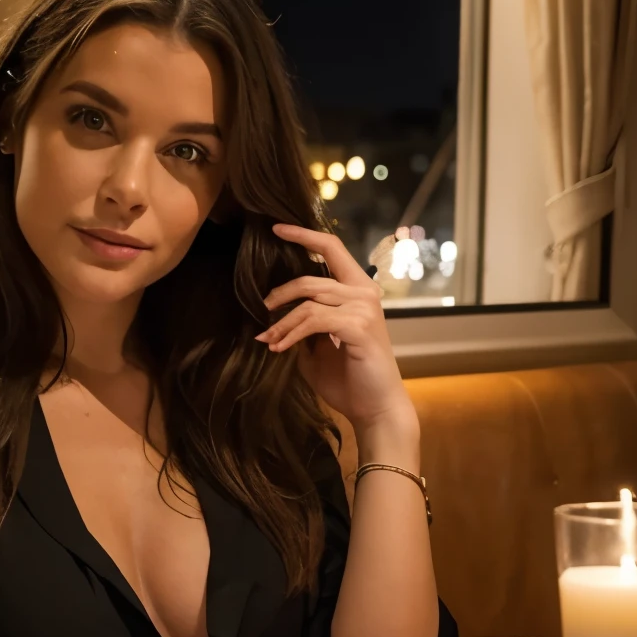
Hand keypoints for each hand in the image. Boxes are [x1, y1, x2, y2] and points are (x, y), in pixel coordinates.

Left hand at [255, 224, 413, 432]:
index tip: (276, 227)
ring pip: (309, 300)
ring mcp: (364, 308)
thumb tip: (273, 311)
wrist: (374, 408)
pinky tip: (279, 348)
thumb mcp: (316, 346)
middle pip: (312, 277)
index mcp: (357, 290)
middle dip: (281, 292)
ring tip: (268, 338)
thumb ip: (302, 323)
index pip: (332, 248)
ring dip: (282, 321)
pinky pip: (314, 320)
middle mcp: (364, 292)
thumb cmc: (348, 378)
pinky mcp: (359, 326)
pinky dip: (291, 333)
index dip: (304, 235)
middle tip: (262, 310)